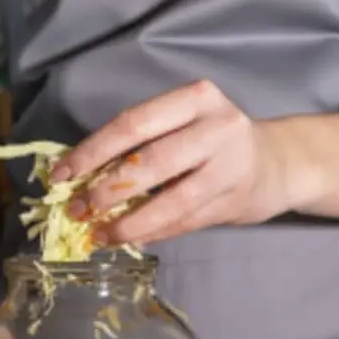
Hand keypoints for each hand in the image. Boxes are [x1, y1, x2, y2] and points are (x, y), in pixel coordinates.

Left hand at [53, 80, 292, 245]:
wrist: (278, 163)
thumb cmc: (215, 141)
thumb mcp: (183, 123)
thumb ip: (140, 143)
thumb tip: (79, 176)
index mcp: (195, 99)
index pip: (132, 123)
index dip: (91, 152)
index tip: (60, 175)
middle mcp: (217, 128)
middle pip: (149, 162)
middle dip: (104, 191)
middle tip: (76, 211)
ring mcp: (229, 168)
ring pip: (169, 201)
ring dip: (127, 223)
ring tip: (99, 235)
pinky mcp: (233, 202)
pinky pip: (182, 222)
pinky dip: (151, 233)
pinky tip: (128, 239)